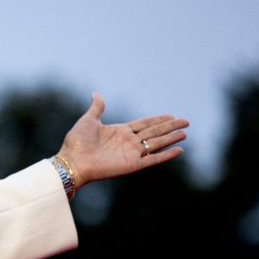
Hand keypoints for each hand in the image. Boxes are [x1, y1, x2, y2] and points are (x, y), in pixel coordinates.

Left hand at [56, 92, 188, 187]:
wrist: (72, 161)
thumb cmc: (76, 143)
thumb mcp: (88, 120)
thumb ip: (97, 108)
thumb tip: (96, 93)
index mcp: (119, 132)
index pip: (144, 124)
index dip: (158, 120)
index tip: (172, 115)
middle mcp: (128, 143)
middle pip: (154, 133)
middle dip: (170, 127)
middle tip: (186, 122)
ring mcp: (131, 154)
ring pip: (157, 144)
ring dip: (171, 139)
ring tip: (185, 133)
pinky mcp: (133, 165)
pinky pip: (153, 159)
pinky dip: (166, 155)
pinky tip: (179, 150)